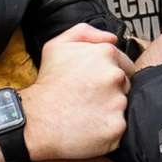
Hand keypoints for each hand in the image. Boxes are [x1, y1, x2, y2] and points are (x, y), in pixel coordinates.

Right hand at [20, 26, 131, 160]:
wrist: (36, 119)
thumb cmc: (47, 83)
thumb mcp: (57, 46)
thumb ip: (86, 33)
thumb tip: (112, 38)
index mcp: (105, 53)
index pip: (124, 64)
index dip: (107, 75)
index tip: (92, 83)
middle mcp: (115, 76)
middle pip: (124, 85)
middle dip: (110, 90)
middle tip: (87, 97)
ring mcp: (117, 102)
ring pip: (122, 105)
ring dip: (109, 109)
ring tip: (86, 111)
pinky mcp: (116, 126)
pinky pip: (119, 126)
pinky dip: (107, 128)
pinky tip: (89, 125)